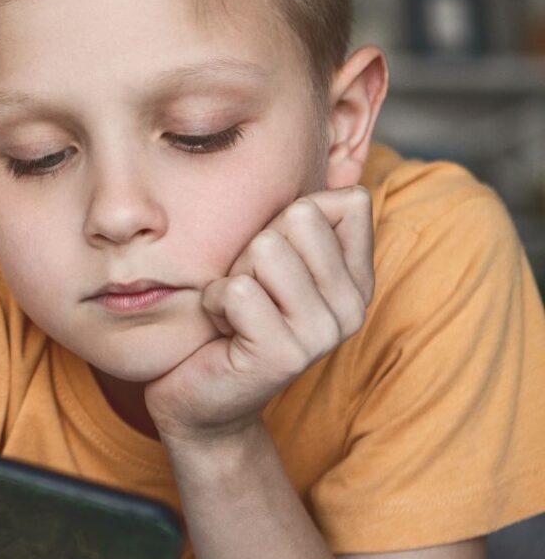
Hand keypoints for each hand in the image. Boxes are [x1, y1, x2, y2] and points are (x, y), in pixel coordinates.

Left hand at [144, 186, 374, 445]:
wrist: (201, 400)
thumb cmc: (231, 320)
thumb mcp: (270, 262)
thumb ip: (302, 223)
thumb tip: (330, 159)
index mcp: (357, 282)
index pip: (349, 201)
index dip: (291, 218)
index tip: (274, 263)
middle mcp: (351, 308)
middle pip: (299, 217)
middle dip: (254, 247)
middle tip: (246, 292)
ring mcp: (321, 334)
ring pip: (266, 248)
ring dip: (232, 276)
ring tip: (235, 311)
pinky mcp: (283, 354)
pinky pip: (236, 289)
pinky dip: (213, 303)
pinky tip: (221, 330)